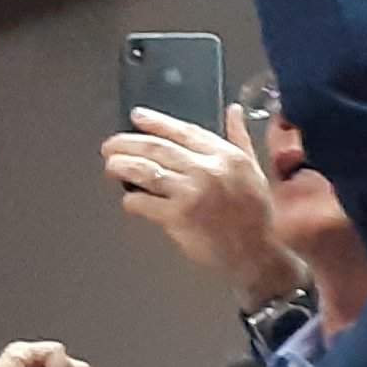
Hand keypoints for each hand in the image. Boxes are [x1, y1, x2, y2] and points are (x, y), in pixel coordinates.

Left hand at [101, 109, 295, 299]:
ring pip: (144, 171)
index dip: (156, 122)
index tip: (137, 117)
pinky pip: (143, 202)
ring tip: (111, 166)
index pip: (183, 131)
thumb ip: (240, 138)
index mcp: (227, 156)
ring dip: (121, 167)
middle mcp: (208, 170)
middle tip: (111, 146)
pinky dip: (131, 200)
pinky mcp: (178, 217)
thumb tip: (234, 111)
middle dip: (127, 143)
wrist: (256, 254)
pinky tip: (129, 200)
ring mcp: (191, 193)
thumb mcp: (254, 170)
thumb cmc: (255, 216)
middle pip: (157, 148)